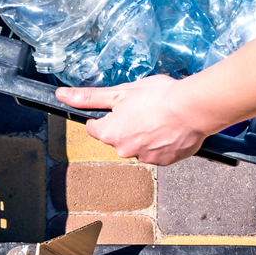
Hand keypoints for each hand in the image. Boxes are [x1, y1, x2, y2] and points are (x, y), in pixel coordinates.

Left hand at [54, 75, 211, 164]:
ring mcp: (145, 158)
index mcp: (110, 133)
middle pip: (117, 138)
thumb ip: (89, 97)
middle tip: (142, 110)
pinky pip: (157, 152)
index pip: (95, 128)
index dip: (105, 116)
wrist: (193, 108)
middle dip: (126, 126)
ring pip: (138, 146)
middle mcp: (124, 150)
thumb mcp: (120, 92)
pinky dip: (161, 143)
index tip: (117, 109)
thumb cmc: (159, 97)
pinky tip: (169, 129)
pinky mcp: (165, 162)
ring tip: (159, 119)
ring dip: (144, 135)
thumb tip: (62, 96)